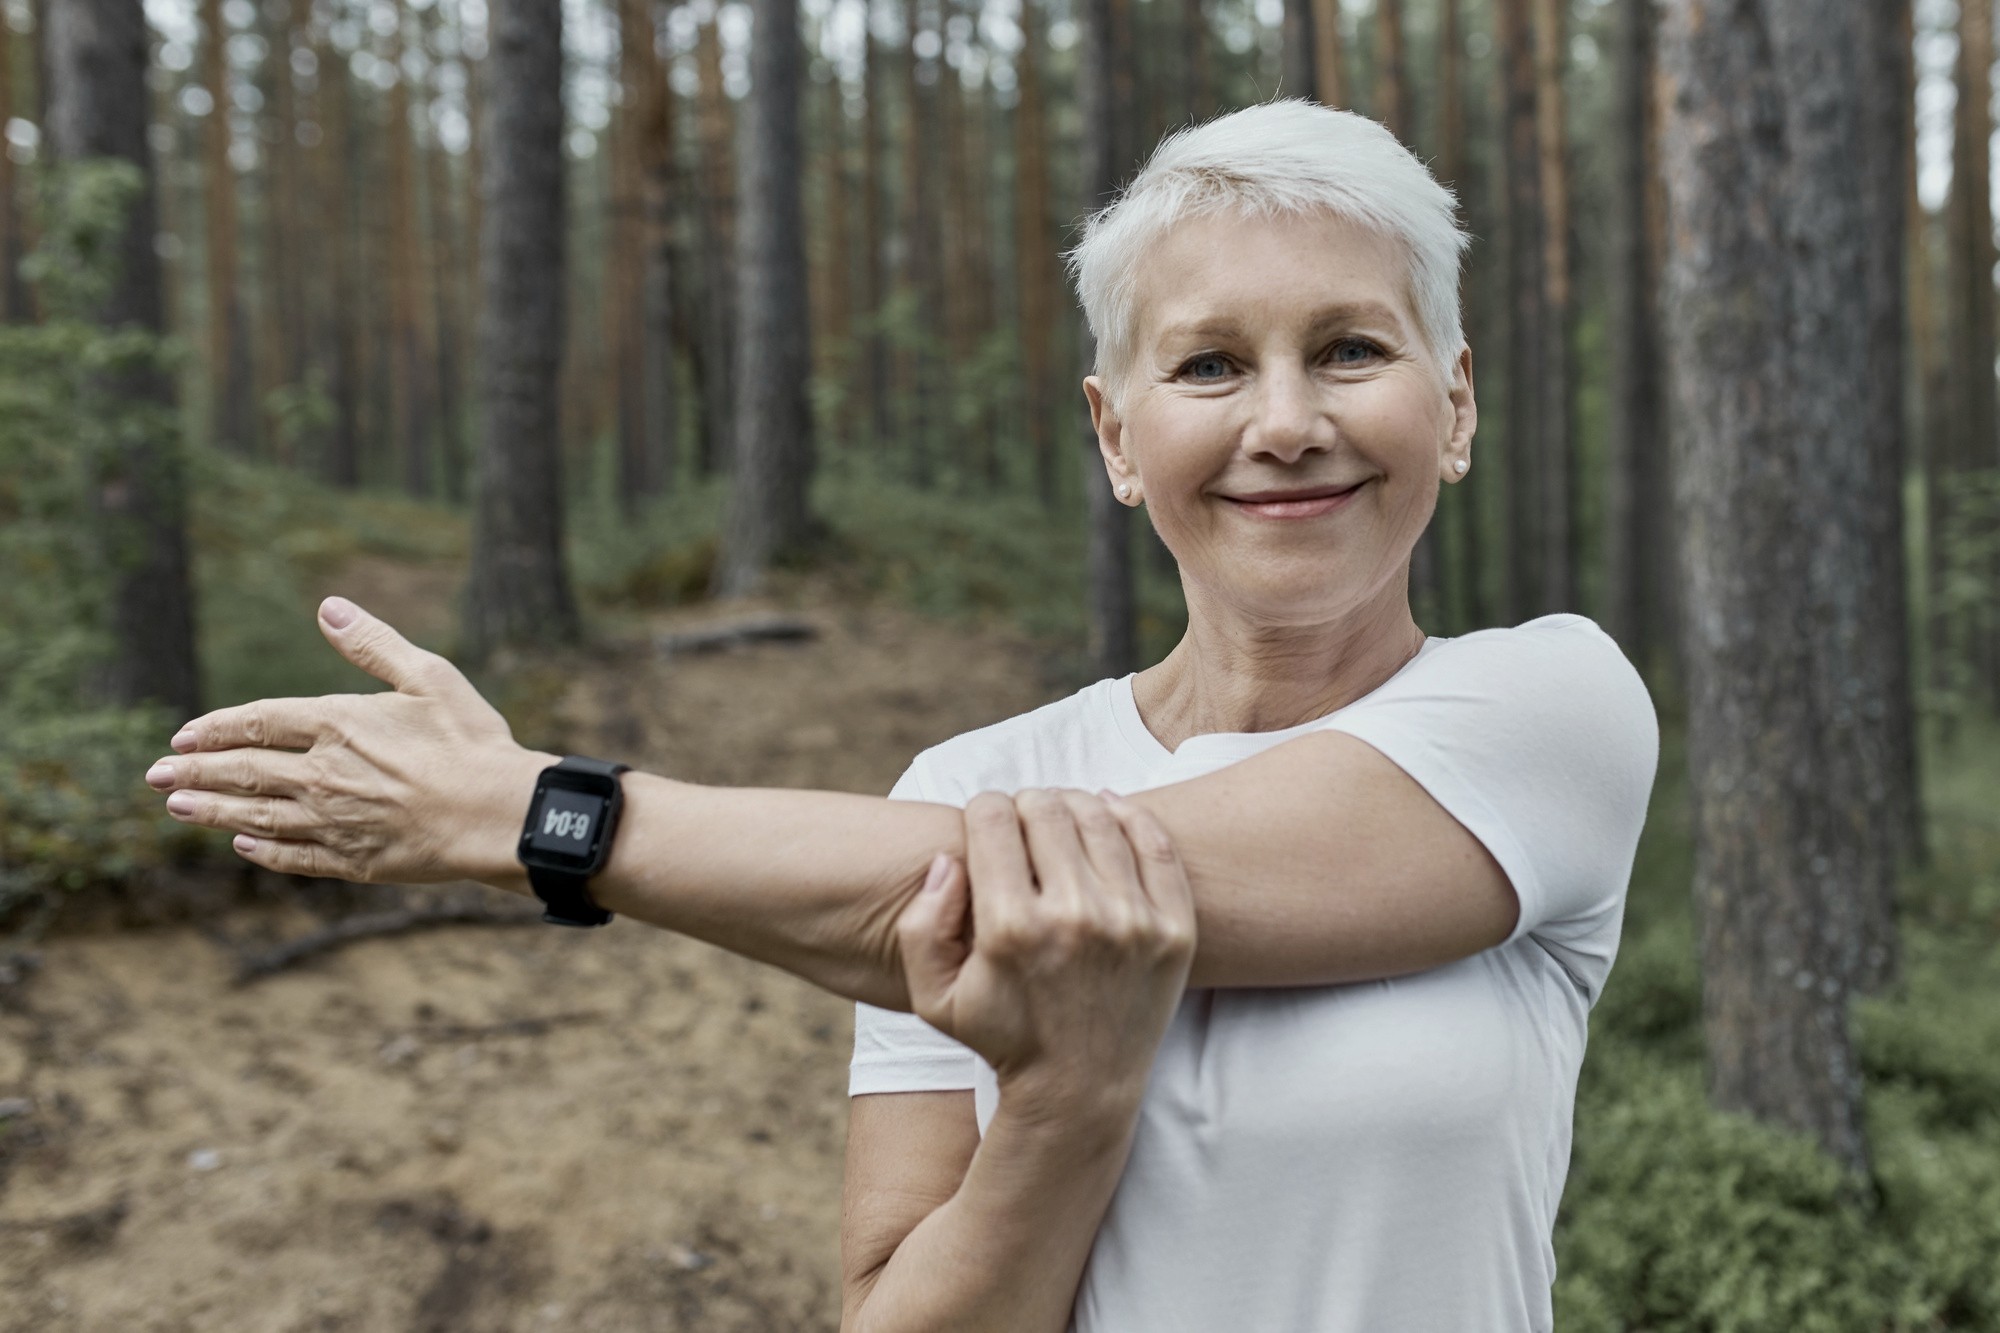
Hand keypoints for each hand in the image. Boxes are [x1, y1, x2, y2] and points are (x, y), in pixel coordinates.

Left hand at [142, 596, 552, 887]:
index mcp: (338, 724)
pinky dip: (262, 851)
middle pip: (243, 772)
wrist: (500, 813)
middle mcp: (323, 774)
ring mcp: (333, 821)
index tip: (184, 736)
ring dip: (211, 812)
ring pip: (256, 816)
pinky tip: (242, 845)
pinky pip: (293, 856)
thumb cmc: (471, 740)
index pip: (258, 721)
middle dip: (194, 773)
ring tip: (177, 809)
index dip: (216, 729)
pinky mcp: (352, 860)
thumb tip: (328, 607)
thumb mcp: (429, 676)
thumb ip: (373, 644)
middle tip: (155, 776)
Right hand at [895, 789, 1196, 1121]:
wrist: (1081, 1089)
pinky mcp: (1173, 928)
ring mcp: (1132, 921)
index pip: (992, 818)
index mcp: (1011, 928)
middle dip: (1025, 804)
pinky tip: (1108, 814)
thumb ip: (920, 925)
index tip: (986, 824)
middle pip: (1046, 809)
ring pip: (1098, 816)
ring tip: (1061, 820)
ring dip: (1073, 806)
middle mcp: (1075, 918)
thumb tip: (946, 860)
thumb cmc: (1002, 1035)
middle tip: (1023, 821)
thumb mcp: (934, 996)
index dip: (982, 810)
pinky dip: (1128, 816)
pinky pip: (1155, 842)